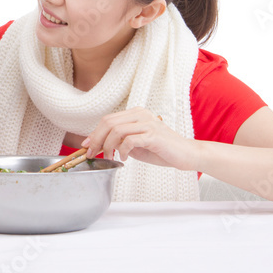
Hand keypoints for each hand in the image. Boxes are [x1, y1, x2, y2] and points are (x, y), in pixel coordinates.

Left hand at [81, 108, 198, 170]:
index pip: (108, 120)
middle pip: (108, 123)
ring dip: (108, 146)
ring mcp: (148, 123)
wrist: (187, 155)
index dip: (94, 133)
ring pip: (116, 130)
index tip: (86, 146)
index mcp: (136, 113)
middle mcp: (140, 114)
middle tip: (93, 154)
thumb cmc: (161, 150)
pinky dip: (122, 150)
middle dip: (96, 139)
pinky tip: (123, 158)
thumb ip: (119, 140)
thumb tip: (96, 143)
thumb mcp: (135, 144)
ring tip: (110, 157)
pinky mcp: (154, 135)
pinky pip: (129, 140)